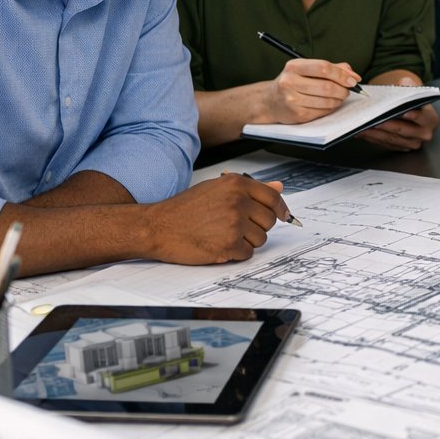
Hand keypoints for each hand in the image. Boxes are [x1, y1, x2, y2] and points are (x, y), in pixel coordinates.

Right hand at [145, 174, 290, 264]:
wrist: (157, 227)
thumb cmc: (184, 209)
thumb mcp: (216, 189)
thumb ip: (249, 189)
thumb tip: (279, 187)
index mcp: (236, 185)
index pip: (273, 198)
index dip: (280, 209)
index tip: (282, 216)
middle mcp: (237, 202)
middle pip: (269, 221)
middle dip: (257, 227)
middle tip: (235, 227)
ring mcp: (234, 224)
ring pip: (260, 239)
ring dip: (246, 241)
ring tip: (222, 235)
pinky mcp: (228, 245)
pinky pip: (247, 253)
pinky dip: (236, 253)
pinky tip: (218, 245)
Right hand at [264, 58, 360, 123]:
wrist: (270, 101)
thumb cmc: (294, 82)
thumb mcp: (307, 69)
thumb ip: (332, 68)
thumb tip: (353, 75)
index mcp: (294, 66)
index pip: (323, 67)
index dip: (342, 75)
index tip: (353, 80)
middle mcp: (290, 82)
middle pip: (327, 86)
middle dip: (343, 90)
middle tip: (348, 90)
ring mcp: (292, 100)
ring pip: (327, 101)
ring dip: (339, 100)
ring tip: (339, 97)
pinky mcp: (296, 115)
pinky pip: (322, 112)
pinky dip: (331, 108)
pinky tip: (329, 104)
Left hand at [359, 76, 438, 150]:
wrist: (414, 113)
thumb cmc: (414, 103)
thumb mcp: (415, 92)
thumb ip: (411, 86)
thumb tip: (405, 82)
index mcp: (430, 120)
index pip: (422, 117)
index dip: (413, 116)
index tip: (403, 113)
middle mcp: (423, 134)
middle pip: (403, 130)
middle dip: (387, 125)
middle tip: (375, 120)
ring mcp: (412, 143)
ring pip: (391, 139)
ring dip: (375, 134)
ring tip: (364, 126)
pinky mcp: (400, 148)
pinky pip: (384, 144)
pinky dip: (372, 138)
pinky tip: (363, 132)